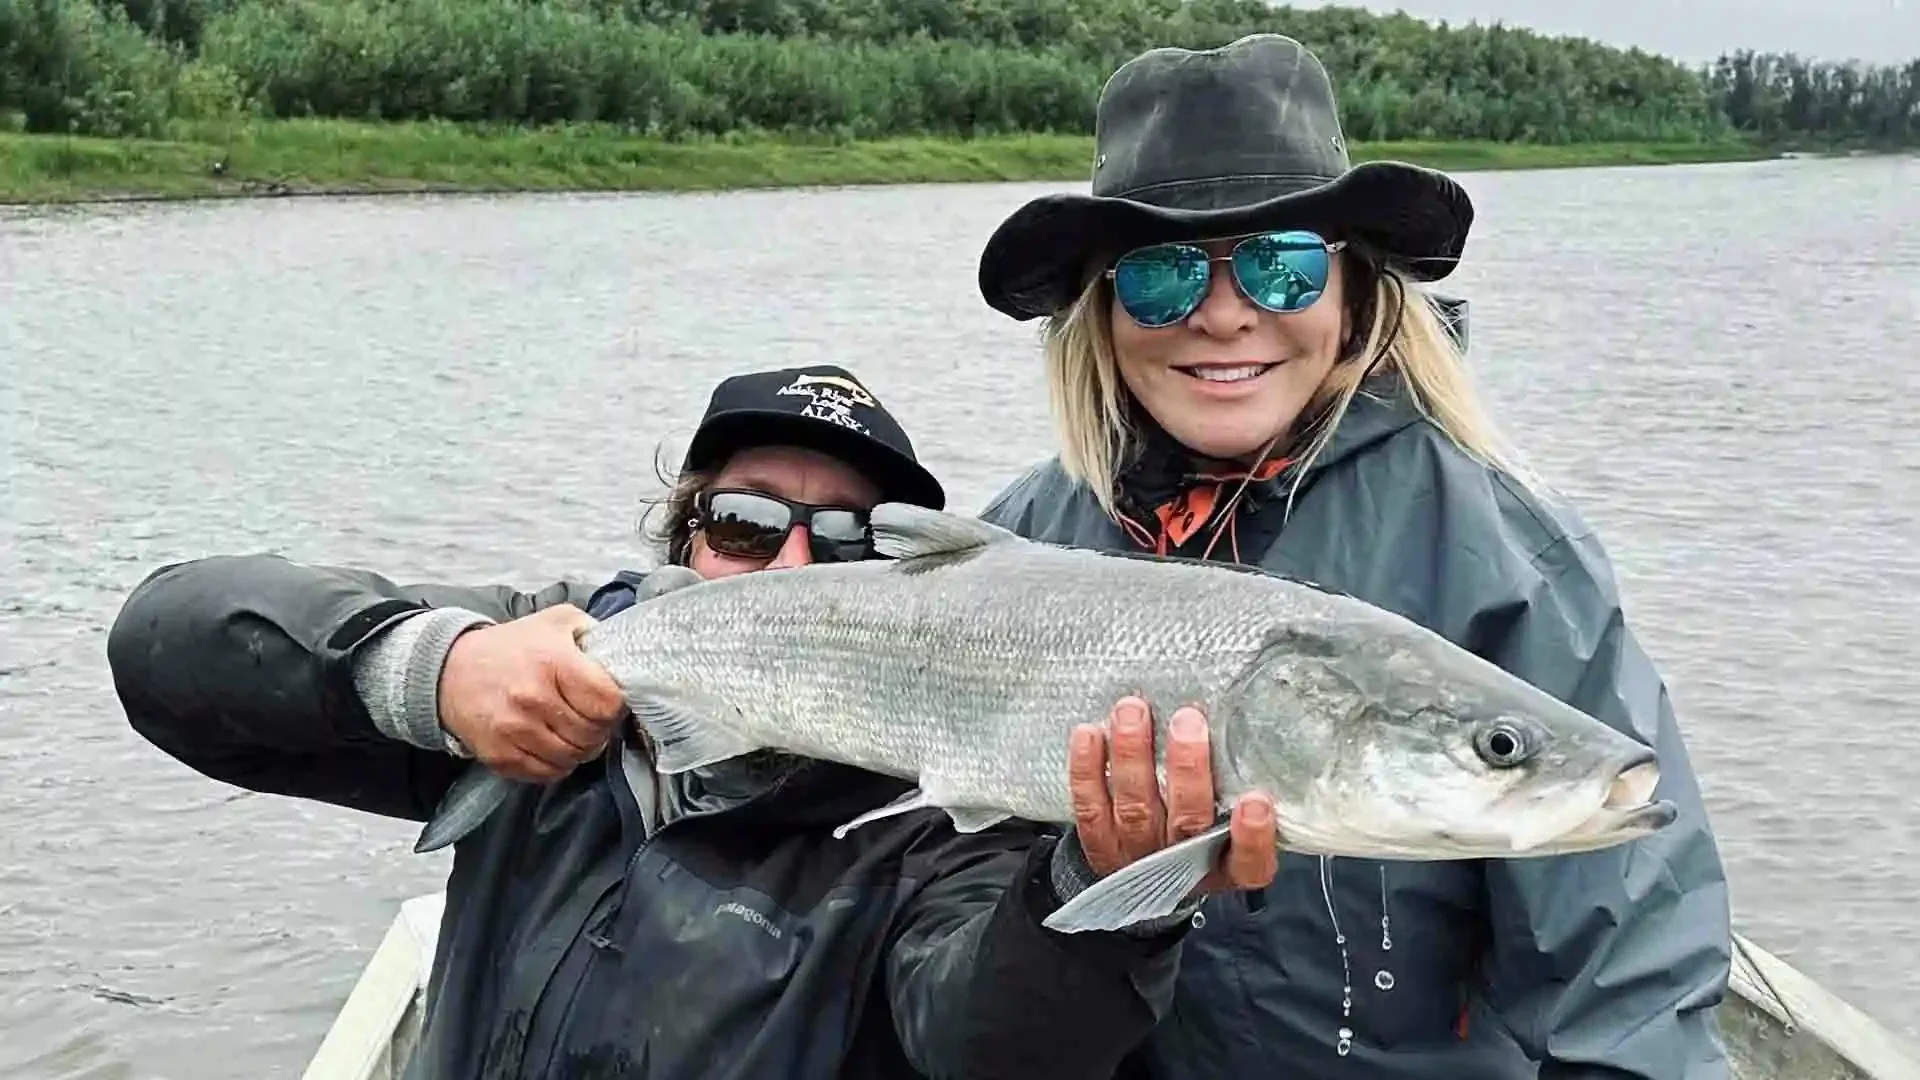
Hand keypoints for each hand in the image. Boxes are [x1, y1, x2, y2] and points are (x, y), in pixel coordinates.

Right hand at [437, 605, 627, 783]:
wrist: (450, 671)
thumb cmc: (511, 648)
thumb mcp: (556, 621)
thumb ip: (592, 632)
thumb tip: (622, 655)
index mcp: (552, 662)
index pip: (608, 701)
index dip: (615, 705)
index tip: (608, 700)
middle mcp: (533, 698)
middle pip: (592, 733)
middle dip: (599, 728)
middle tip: (590, 717)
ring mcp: (514, 730)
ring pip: (572, 757)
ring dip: (580, 748)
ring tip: (572, 731)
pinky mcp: (500, 755)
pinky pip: (547, 773)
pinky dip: (557, 764)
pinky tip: (552, 744)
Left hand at [1068, 696, 1277, 894]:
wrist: (1150, 870)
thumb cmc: (1205, 825)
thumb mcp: (1233, 817)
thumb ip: (1240, 785)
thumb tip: (1243, 723)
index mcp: (1229, 867)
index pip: (1249, 863)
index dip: (1254, 836)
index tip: (1256, 800)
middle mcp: (1184, 865)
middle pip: (1187, 822)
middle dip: (1187, 769)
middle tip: (1188, 721)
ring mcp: (1138, 858)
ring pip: (1135, 809)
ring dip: (1133, 756)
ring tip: (1133, 712)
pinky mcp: (1101, 845)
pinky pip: (1090, 809)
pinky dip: (1087, 770)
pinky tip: (1089, 733)